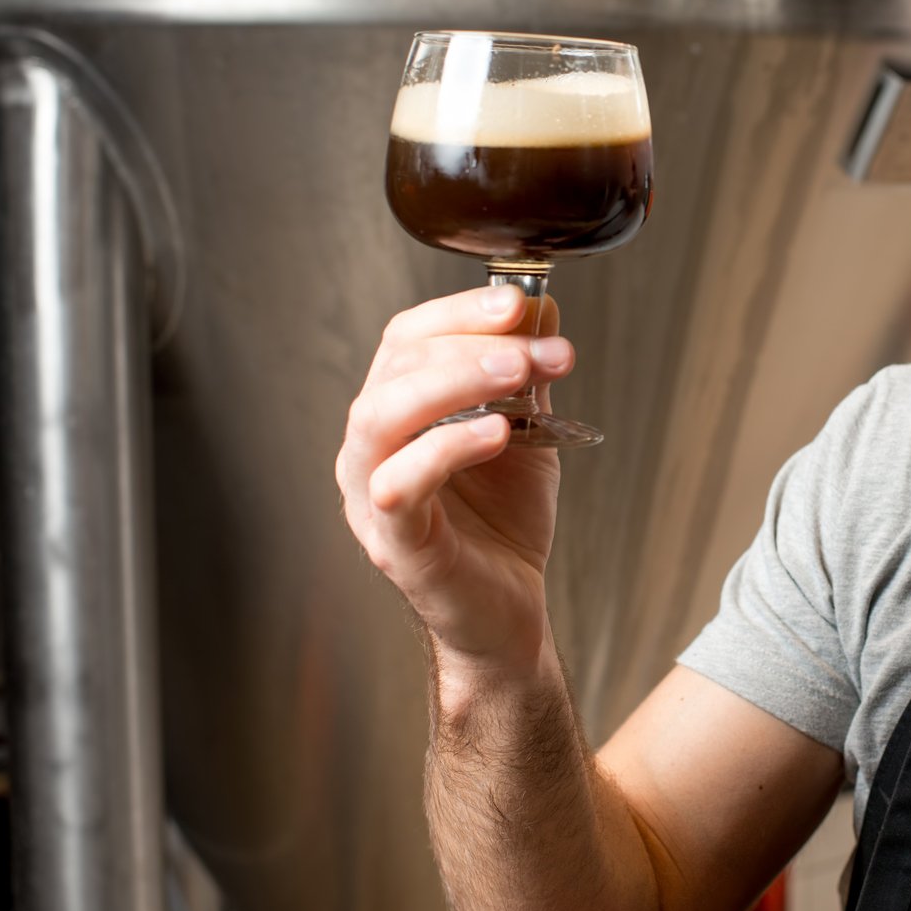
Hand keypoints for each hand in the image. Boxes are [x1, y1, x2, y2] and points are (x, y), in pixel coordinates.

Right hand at [336, 285, 574, 674]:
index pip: (405, 339)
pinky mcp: (393, 543)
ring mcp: (371, 496)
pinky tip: (496, 433)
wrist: (511, 610)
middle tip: (536, 347)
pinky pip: (399, 486)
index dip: (457, 311)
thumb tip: (541, 303)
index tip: (518, 301)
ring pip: (382, 417)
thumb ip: (526, 374)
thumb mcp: (527, 431)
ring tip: (517, 373)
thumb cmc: (504, 521)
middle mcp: (370, 448)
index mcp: (396, 414)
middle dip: (471, 345)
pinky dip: (445, 448)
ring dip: (453, 381)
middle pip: (395, 368)